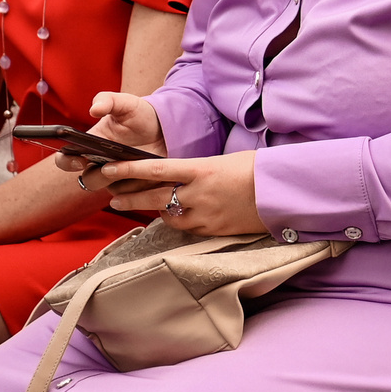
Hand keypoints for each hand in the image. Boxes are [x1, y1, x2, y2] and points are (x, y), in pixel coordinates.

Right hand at [53, 92, 168, 184]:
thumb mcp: (125, 103)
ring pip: (112, 189)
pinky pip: (133, 195)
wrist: (165, 128)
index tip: (80, 160)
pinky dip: (142, 184)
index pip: (65, 159)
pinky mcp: (134, 188)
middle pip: (88, 180)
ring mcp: (116, 179)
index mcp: (89, 146)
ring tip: (141, 162)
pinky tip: (153, 170)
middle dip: (100, 175)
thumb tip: (93, 109)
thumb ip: (108, 101)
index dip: (66, 162)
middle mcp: (98, 165)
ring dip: (125, 179)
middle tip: (115, 164)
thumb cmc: (139, 115)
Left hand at [96, 149, 265, 235]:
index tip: (109, 168)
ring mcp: (205, 214)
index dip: (128, 170)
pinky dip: (178, 221)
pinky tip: (177, 215)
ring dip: (154, 210)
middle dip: (130, 197)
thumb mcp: (222, 161)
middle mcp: (199, 192)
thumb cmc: (254, 170)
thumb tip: (177, 176)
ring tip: (143, 206)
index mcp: (200, 169)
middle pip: (154, 195)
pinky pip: (187, 227)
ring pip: (168, 215)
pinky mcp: (213, 230)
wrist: (281, 192)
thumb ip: (195, 170)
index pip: (155, 169)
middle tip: (113, 197)